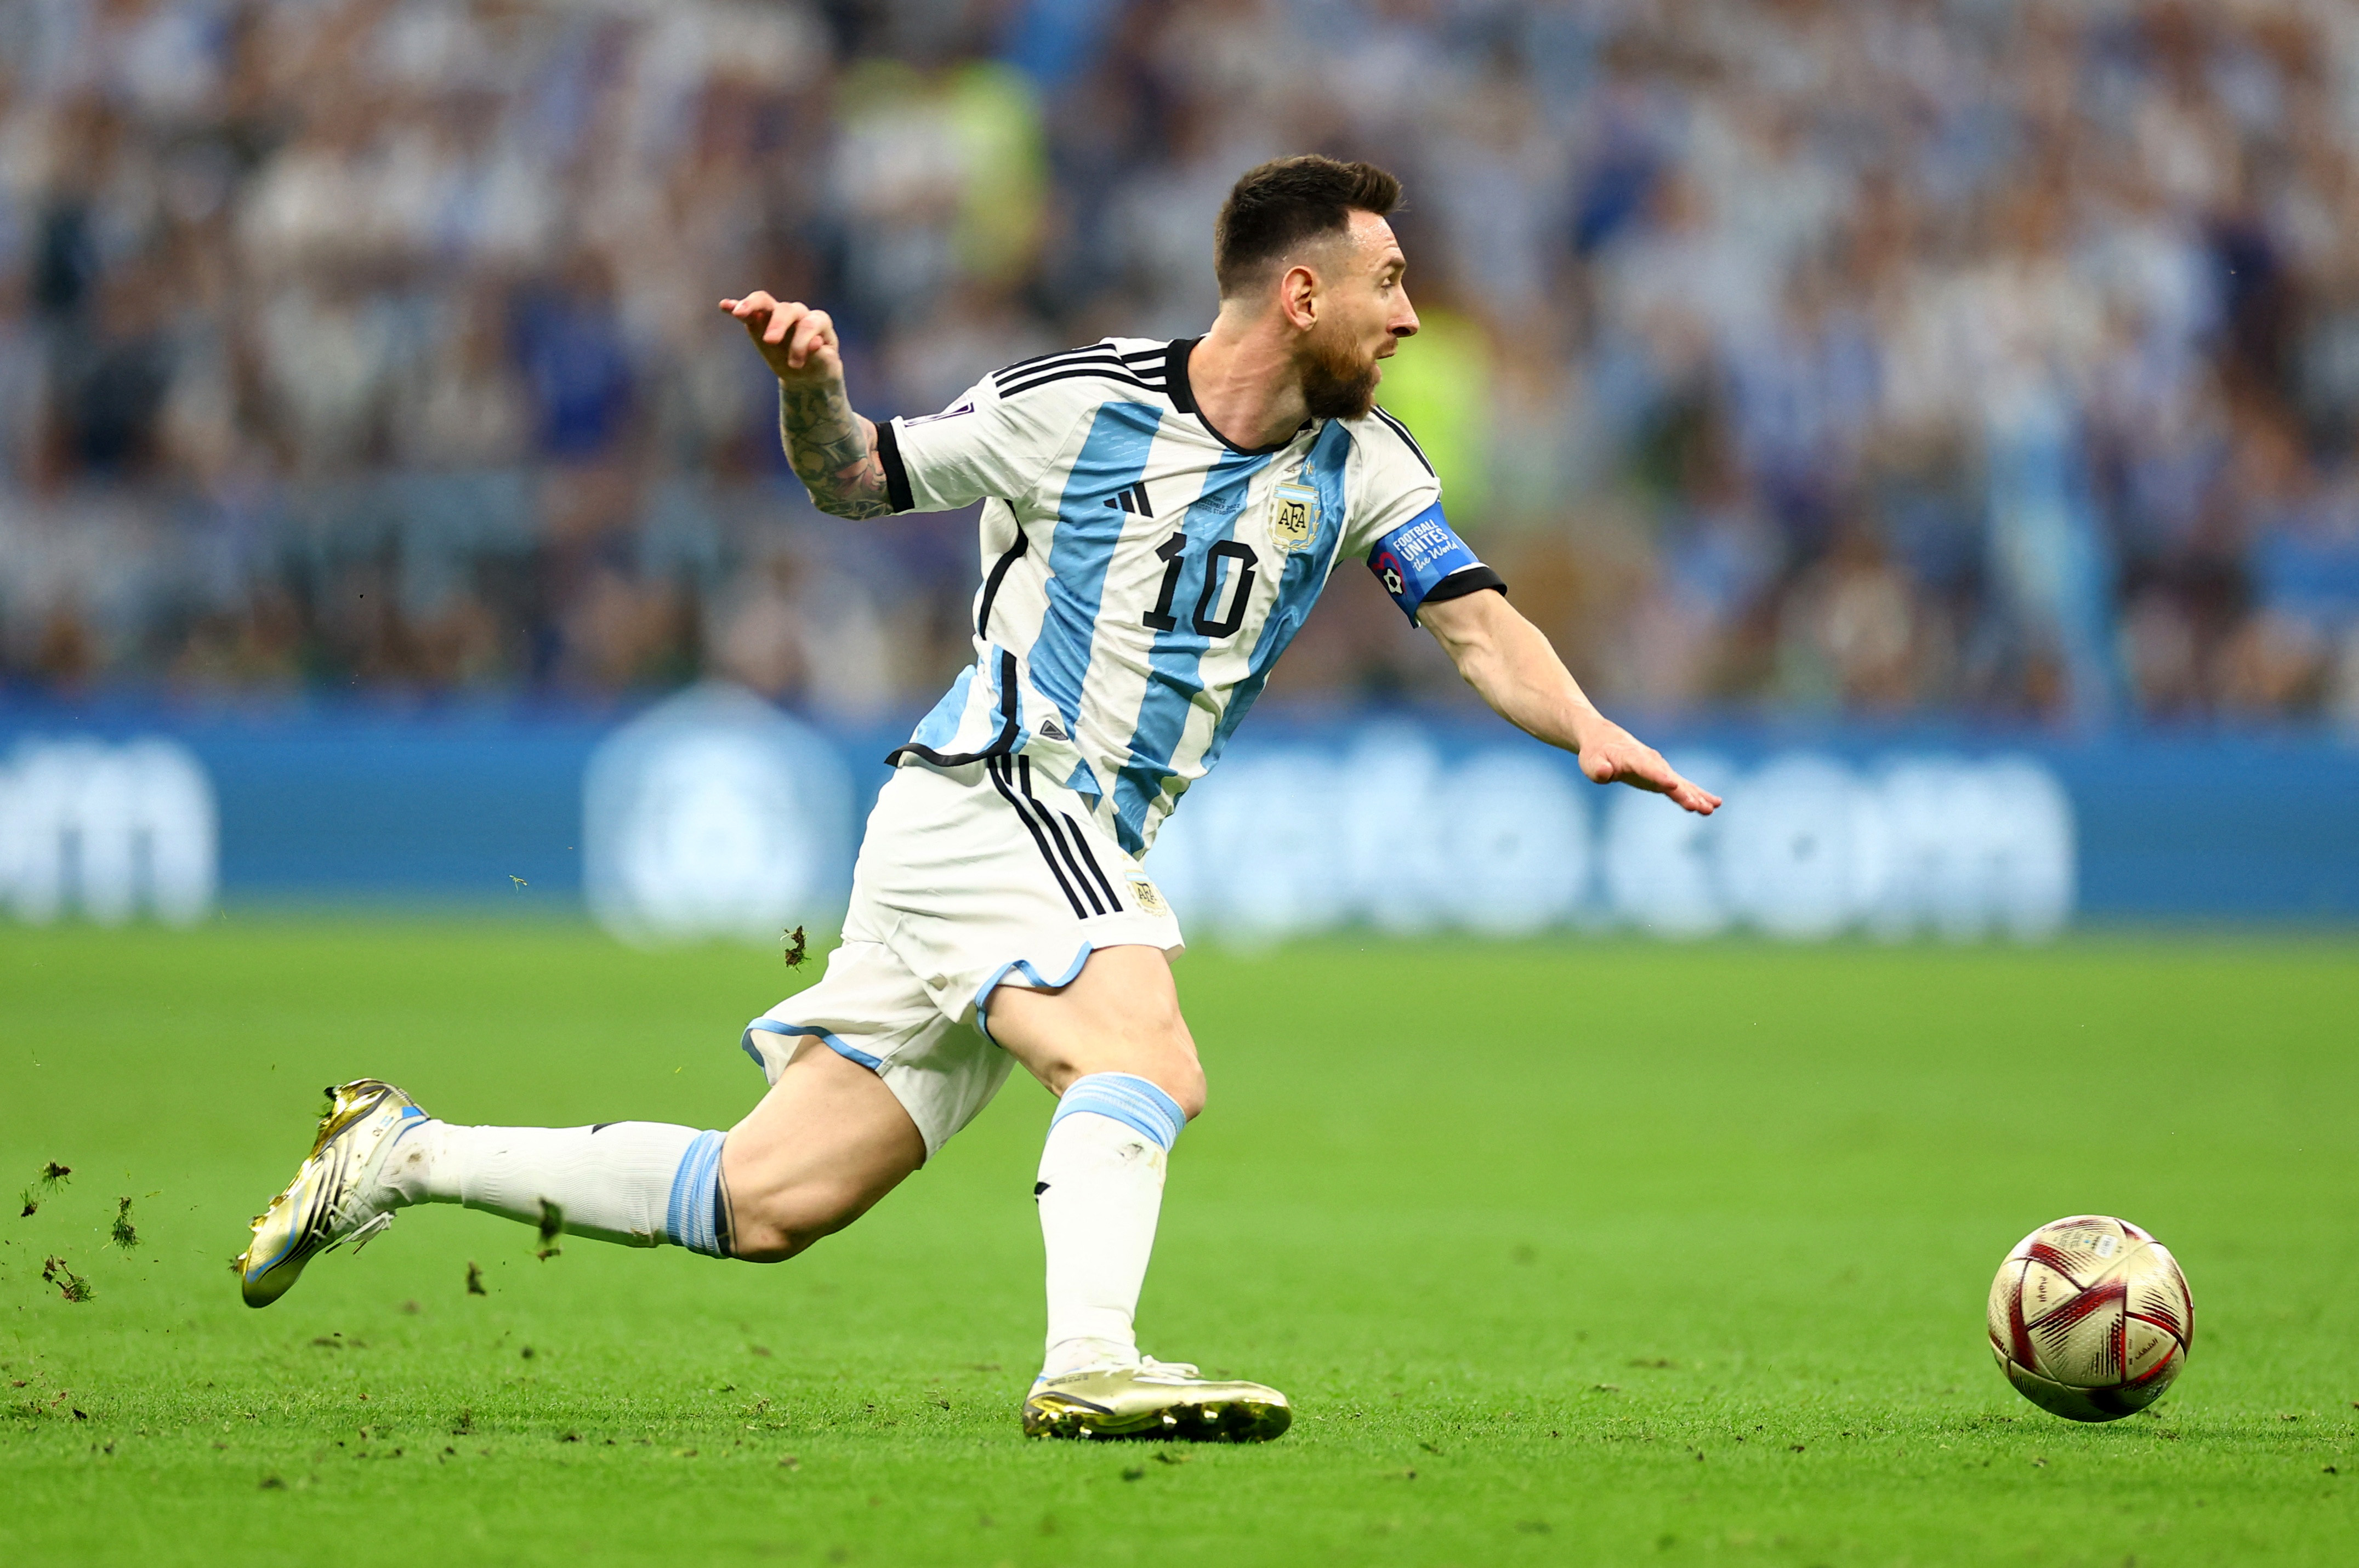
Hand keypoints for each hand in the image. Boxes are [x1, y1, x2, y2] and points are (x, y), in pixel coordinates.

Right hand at [720, 292, 842, 386]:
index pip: (810, 324)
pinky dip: (736, 307)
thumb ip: (821, 356)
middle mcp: (798, 313)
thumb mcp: (824, 368)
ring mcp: (777, 314)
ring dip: (751, 306)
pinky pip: (747, 311)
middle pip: (786, 309)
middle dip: (778, 324)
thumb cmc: (818, 367)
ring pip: (764, 301)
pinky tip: (724, 306)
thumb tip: (816, 344)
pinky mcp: (760, 320)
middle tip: (770, 341)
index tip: (796, 364)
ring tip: (738, 312)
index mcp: (817, 322)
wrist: (808, 372)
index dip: (802, 343)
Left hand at [1571, 713, 1720, 815]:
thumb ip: (1598, 768)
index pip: (1646, 767)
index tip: (1672, 785)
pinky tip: (1713, 804)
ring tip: (1712, 807)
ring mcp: (1660, 769)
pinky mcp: (1664, 777)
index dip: (1659, 776)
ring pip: (1681, 783)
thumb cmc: (1596, 754)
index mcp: (1633, 757)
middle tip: (1697, 806)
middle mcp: (1651, 762)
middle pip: (1669, 778)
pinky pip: (1683, 786)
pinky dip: (1697, 794)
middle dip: (1683, 792)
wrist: (1605, 740)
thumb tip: (1604, 772)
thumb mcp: (1590, 761)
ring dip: (1696, 795)